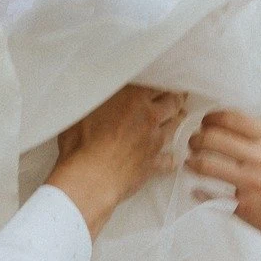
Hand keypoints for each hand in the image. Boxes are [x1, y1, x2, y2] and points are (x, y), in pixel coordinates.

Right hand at [46, 85, 186, 235]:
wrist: (91, 178)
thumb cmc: (82, 142)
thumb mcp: (84, 109)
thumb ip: (98, 98)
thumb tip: (97, 90)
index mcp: (133, 98)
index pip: (157, 84)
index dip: (162, 82)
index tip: (164, 81)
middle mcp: (149, 116)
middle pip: (172, 103)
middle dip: (176, 99)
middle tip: (178, 97)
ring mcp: (154, 140)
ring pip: (175, 127)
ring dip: (177, 122)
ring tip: (178, 118)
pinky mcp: (154, 163)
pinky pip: (170, 159)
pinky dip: (171, 157)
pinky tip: (171, 157)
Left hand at [187, 95, 260, 250]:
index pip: (231, 119)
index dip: (212, 117)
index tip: (207, 121)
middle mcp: (258, 157)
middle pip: (212, 139)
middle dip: (197, 138)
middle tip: (194, 141)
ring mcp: (248, 183)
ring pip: (205, 165)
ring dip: (193, 161)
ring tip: (191, 162)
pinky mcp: (244, 208)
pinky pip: (212, 196)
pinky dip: (200, 191)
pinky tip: (196, 188)